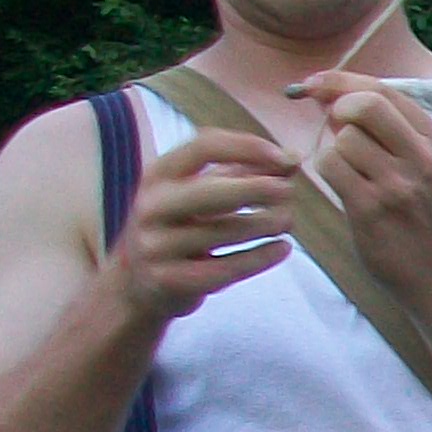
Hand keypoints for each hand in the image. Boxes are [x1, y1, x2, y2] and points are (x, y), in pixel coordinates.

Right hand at [107, 126, 298, 321]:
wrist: (136, 284)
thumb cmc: (180, 229)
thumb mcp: (201, 195)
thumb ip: (244, 173)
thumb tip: (296, 157)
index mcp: (158, 176)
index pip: (204, 147)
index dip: (248, 147)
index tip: (285, 158)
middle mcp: (152, 207)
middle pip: (212, 190)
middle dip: (257, 188)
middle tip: (288, 191)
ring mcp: (157, 245)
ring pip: (225, 231)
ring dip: (266, 223)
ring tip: (287, 221)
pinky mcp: (171, 280)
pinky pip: (227, 268)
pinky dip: (262, 257)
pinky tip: (284, 248)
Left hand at [292, 71, 431, 316]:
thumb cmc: (422, 219)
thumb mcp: (420, 167)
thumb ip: (385, 130)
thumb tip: (331, 99)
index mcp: (430, 141)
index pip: (381, 89)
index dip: (338, 80)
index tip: (313, 86)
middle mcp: (419, 158)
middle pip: (363, 104)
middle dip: (337, 108)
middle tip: (333, 127)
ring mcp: (397, 184)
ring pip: (342, 138)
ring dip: (333, 150)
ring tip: (348, 171)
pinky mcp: (372, 208)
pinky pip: (330, 166)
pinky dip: (326, 171)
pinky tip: (341, 187)